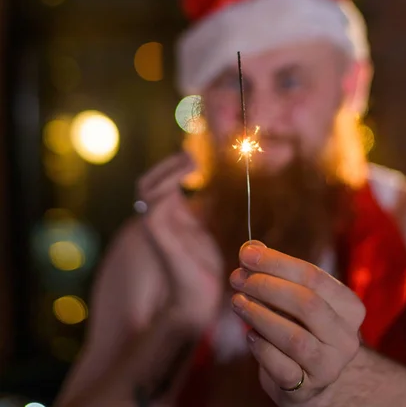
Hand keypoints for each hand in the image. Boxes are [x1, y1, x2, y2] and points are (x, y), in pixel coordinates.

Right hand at [137, 152, 222, 332]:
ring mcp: (155, 228)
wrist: (197, 303)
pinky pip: (153, 207)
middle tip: (192, 155)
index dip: (170, 167)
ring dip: (170, 171)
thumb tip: (206, 194)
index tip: (192, 156)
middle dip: (168, 165)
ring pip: (147, 190)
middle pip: (146, 183)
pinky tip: (190, 182)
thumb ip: (198, 213)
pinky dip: (168, 187)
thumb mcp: (201, 233)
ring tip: (193, 163)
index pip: (157, 185)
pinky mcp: (159, 237)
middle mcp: (155, 220)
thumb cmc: (201, 270)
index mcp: (165, 218)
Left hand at [229, 242, 364, 404]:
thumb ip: (275, 271)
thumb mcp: (296, 295)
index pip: (313, 276)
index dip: (277, 262)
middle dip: (266, 286)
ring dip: (259, 315)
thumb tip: (250, 248)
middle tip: (237, 278)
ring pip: (294, 338)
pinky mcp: (307, 390)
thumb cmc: (301, 325)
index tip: (246, 254)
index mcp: (349, 307)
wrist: (313, 377)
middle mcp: (345, 337)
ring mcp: (329, 366)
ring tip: (237, 302)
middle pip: (306, 303)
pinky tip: (250, 335)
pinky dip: (261, 348)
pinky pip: (281, 367)